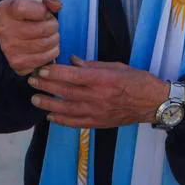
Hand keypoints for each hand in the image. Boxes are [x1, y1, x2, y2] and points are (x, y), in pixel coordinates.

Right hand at [0, 0, 61, 75]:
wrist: (8, 34)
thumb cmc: (23, 15)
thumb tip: (57, 6)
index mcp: (6, 10)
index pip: (28, 9)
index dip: (42, 10)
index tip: (43, 12)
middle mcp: (5, 30)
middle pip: (43, 30)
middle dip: (53, 26)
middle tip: (51, 25)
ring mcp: (10, 49)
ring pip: (46, 44)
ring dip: (55, 39)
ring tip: (50, 35)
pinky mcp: (17, 63)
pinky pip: (44, 59)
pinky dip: (51, 52)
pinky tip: (47, 46)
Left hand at [28, 57, 169, 128]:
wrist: (153, 103)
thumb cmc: (137, 80)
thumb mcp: (116, 66)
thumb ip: (92, 65)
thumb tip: (72, 61)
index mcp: (102, 79)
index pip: (72, 75)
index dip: (54, 72)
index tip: (41, 68)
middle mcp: (97, 96)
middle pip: (65, 91)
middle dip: (46, 85)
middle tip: (31, 80)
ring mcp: (97, 112)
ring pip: (67, 109)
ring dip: (49, 104)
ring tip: (35, 99)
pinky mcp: (99, 123)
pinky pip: (76, 123)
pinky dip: (62, 121)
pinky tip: (50, 117)